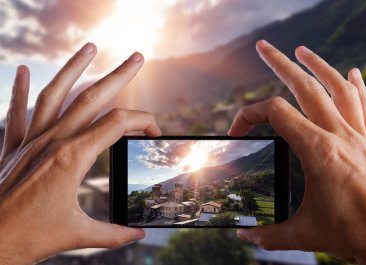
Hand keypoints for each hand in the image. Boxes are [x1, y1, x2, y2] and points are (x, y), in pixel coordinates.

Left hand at [0, 43, 160, 263]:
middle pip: (93, 98)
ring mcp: (31, 140)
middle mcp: (53, 141)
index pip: (118, 124)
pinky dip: (20, 90)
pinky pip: (17, 113)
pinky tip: (23, 71)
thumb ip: (113, 234)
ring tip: (90, 48)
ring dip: (74, 68)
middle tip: (137, 58)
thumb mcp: (77, 235)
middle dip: (119, 76)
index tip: (155, 132)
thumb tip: (138, 235)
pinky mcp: (14, 148)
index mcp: (73, 158)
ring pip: (56, 94)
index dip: (143, 122)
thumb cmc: (28, 238)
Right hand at [230, 40, 365, 263]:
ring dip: (317, 65)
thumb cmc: (357, 234)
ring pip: (337, 88)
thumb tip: (245, 237)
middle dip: (280, 63)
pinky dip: (356, 87)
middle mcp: (338, 135)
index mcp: (317, 150)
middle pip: (304, 86)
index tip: (237, 131)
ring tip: (302, 51)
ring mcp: (359, 136)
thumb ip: (270, 235)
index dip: (248, 116)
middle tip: (264, 47)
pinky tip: (351, 74)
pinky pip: (363, 106)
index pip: (274, 113)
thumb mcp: (306, 235)